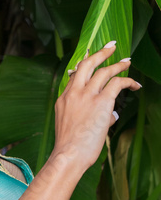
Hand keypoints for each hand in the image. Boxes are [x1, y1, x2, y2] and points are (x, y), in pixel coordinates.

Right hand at [53, 41, 140, 171]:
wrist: (68, 153)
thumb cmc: (70, 146)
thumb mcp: (71, 126)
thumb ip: (88, 116)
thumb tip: (109, 115)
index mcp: (64, 98)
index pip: (75, 76)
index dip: (85, 66)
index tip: (91, 58)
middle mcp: (74, 92)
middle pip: (86, 64)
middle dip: (100, 53)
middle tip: (110, 46)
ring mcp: (86, 95)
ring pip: (104, 71)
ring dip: (117, 64)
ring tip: (126, 62)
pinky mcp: (101, 102)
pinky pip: (117, 84)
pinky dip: (128, 81)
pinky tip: (135, 84)